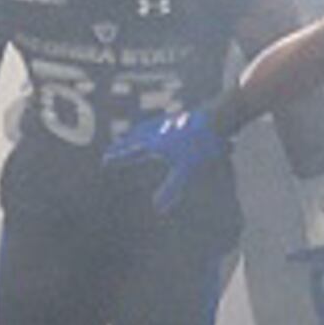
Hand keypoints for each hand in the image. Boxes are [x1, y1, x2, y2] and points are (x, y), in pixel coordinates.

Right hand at [103, 106, 230, 213]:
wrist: (219, 116)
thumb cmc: (202, 143)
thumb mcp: (186, 171)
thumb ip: (171, 189)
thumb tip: (158, 209)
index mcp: (154, 144)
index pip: (131, 153)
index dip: (118, 158)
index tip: (104, 160)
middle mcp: (158, 132)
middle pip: (135, 139)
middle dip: (123, 146)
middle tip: (111, 149)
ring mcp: (169, 123)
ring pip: (147, 129)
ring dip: (136, 134)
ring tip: (130, 135)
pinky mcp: (182, 118)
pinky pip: (161, 123)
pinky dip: (154, 126)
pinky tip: (162, 126)